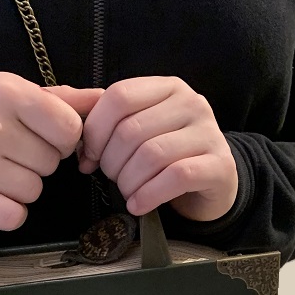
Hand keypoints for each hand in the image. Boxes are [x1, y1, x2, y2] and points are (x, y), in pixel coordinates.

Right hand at [0, 73, 103, 230]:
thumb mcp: (16, 92)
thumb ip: (63, 100)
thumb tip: (105, 101)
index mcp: (8, 94)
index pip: (69, 130)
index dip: (62, 139)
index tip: (42, 136)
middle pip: (51, 164)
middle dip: (38, 162)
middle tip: (11, 152)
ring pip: (33, 192)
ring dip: (22, 187)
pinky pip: (13, 217)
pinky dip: (8, 211)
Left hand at [74, 77, 237, 221]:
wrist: (212, 185)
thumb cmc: (165, 159)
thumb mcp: (137, 134)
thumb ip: (106, 126)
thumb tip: (76, 141)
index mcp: (166, 88)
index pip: (119, 97)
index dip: (95, 131)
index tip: (89, 158)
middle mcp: (190, 103)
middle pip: (131, 131)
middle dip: (111, 163)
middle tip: (113, 180)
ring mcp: (208, 133)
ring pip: (151, 155)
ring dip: (128, 183)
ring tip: (128, 194)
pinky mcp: (219, 165)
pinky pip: (175, 177)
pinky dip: (148, 196)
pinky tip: (139, 205)